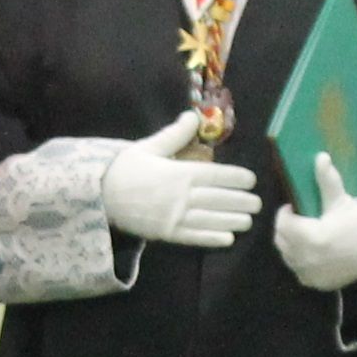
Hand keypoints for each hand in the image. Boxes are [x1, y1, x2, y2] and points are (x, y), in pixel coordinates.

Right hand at [98, 111, 260, 247]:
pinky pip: (194, 238)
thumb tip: (193, 116)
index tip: (251, 180)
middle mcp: (180, 196)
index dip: (236, 178)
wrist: (99, 195)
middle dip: (240, 202)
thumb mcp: (149, 146)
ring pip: (211, 220)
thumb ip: (175, 134)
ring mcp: (173, 217)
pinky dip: (212, 239)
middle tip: (258, 204)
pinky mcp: (166, 234)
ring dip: (232, 221)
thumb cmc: (125, 168)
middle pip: (218, 200)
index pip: (216, 175)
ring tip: (248, 221)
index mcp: (179, 172)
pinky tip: (228, 239)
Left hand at [272, 156, 356, 289]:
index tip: (295, 208)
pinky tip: (313, 251)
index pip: (283, 223)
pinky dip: (300, 259)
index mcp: (311, 237)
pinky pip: (296, 269)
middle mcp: (306, 258)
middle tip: (300, 220)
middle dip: (286, 228)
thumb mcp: (342, 202)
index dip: (286, 214)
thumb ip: (327, 181)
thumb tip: (320, 157)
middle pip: (281, 239)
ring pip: (286, 254)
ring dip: (290, 243)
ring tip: (306, 234)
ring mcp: (309, 274)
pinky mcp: (313, 283)